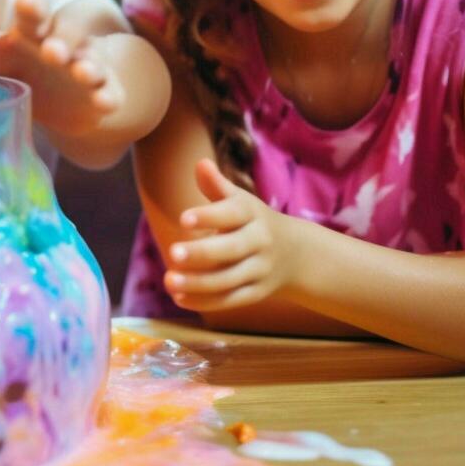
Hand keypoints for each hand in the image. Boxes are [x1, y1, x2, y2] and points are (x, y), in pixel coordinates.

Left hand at [0, 0, 119, 136]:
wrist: (68, 97)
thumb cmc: (21, 65)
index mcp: (30, 34)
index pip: (29, 17)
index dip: (28, 10)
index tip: (24, 1)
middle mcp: (60, 45)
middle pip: (63, 31)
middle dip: (58, 34)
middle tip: (49, 45)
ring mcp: (84, 68)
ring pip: (88, 61)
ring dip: (85, 64)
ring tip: (80, 71)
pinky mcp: (102, 92)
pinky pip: (109, 92)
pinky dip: (108, 95)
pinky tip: (106, 101)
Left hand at [164, 160, 301, 310]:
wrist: (297, 255)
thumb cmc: (252, 221)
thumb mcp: (240, 200)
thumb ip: (217, 185)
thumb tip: (200, 164)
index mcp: (252, 214)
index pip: (230, 214)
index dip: (208, 216)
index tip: (182, 219)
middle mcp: (259, 241)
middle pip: (231, 249)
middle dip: (201, 253)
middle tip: (172, 253)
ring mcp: (260, 269)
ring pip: (228, 279)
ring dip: (197, 283)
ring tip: (167, 281)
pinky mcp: (257, 292)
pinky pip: (231, 299)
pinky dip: (204, 301)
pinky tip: (178, 297)